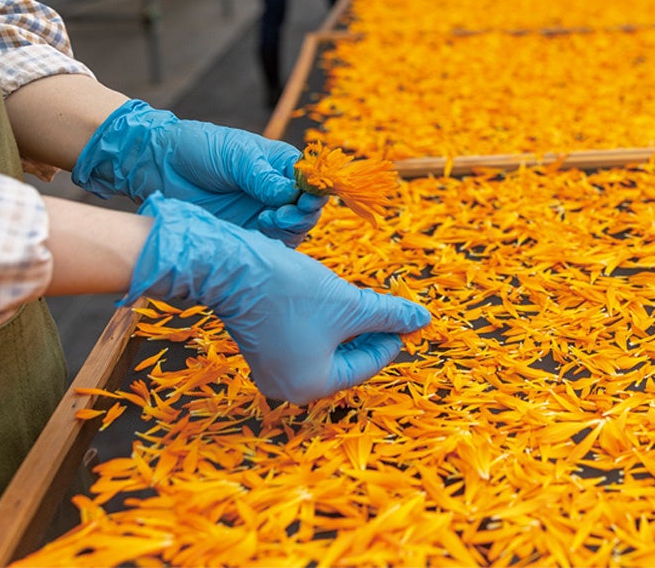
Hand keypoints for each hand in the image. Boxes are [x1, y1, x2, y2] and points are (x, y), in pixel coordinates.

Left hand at [72, 100, 323, 243]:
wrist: (158, 165)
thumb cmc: (197, 149)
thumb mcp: (233, 154)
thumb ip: (262, 175)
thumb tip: (291, 193)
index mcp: (279, 164)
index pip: (310, 180)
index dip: (314, 190)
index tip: (304, 198)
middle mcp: (275, 190)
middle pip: (306, 209)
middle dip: (302, 213)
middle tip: (282, 213)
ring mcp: (261, 212)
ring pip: (292, 229)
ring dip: (289, 228)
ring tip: (269, 220)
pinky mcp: (244, 232)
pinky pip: (268, 244)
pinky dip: (271, 242)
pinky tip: (259, 231)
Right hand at [121, 195, 430, 402]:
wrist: (229, 267)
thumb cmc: (290, 290)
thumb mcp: (350, 303)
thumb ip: (390, 315)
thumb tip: (424, 320)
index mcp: (312, 387)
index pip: (365, 365)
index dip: (391, 337)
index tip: (409, 317)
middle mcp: (288, 388)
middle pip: (344, 360)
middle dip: (368, 332)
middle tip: (391, 307)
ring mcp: (270, 370)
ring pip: (324, 349)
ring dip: (346, 326)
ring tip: (364, 300)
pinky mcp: (259, 349)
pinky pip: (303, 341)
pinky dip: (322, 324)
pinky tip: (334, 300)